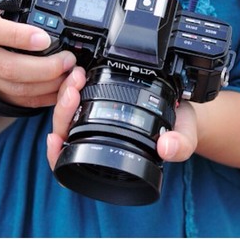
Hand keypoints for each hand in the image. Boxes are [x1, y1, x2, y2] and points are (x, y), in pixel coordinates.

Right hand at [0, 0, 75, 109]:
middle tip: (68, 60)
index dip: (21, 38)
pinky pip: (21, 100)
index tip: (45, 39)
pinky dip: (42, 97)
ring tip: (68, 74)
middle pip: (11, 69)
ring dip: (46, 85)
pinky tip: (59, 88)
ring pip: (18, 88)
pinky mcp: (0, 91)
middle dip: (44, 68)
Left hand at [47, 66, 198, 169]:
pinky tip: (77, 74)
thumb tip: (167, 147)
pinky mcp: (95, 103)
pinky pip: (74, 99)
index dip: (56, 155)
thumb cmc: (177, 129)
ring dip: (66, 93)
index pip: (70, 165)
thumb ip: (179, 146)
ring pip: (65, 114)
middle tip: (73, 88)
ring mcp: (91, 123)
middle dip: (63, 110)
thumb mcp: (183, 139)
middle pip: (62, 132)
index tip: (55, 138)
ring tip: (77, 74)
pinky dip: (73, 87)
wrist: (183, 109)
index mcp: (104, 159)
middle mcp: (93, 142)